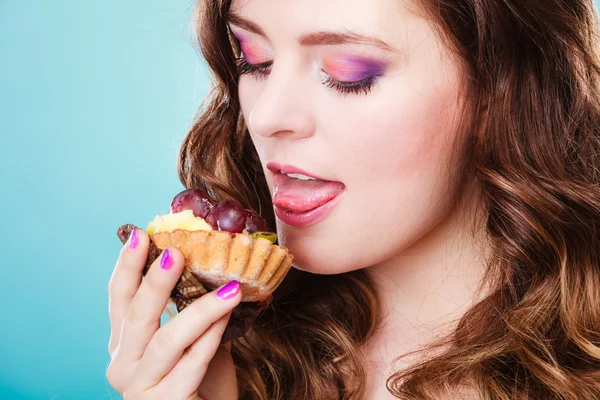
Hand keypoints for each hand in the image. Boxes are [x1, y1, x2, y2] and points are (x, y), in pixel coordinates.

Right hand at [107, 229, 239, 398]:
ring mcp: (141, 387)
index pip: (119, 300)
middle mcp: (123, 366)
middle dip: (155, 281)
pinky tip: (229, 316)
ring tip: (230, 288)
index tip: (141, 235)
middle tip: (175, 251)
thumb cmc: (200, 386)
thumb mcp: (191, 345)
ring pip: (167, 340)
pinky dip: (212, 336)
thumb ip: (191, 316)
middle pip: (136, 316)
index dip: (127, 266)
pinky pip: (191, 363)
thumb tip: (210, 272)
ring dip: (201, 309)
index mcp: (125, 346)